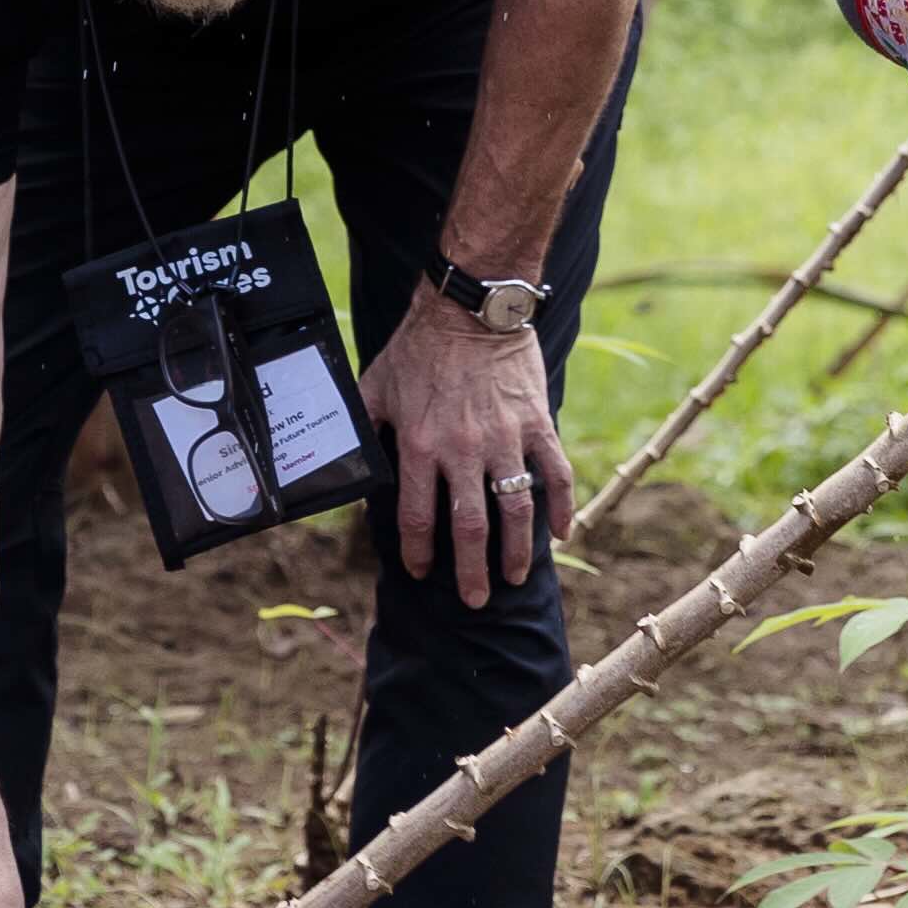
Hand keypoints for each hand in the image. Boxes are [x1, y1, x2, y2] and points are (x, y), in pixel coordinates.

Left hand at [361, 290, 570, 606]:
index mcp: (420, 445)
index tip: (421, 571)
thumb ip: (365, 429)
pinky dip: (561, 507)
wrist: (470, 308)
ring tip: (516, 576)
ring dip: (517, 551)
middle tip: (475, 599)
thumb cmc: (419, 347)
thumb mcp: (376, 387)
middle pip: (470, 528)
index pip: (417, 517)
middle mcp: (463, 450)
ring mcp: (504, 439)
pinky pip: (554, 474)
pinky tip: (562, 533)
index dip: (418, 552)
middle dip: (472, 572)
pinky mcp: (535, 424)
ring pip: (515, 511)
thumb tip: (345, 462)